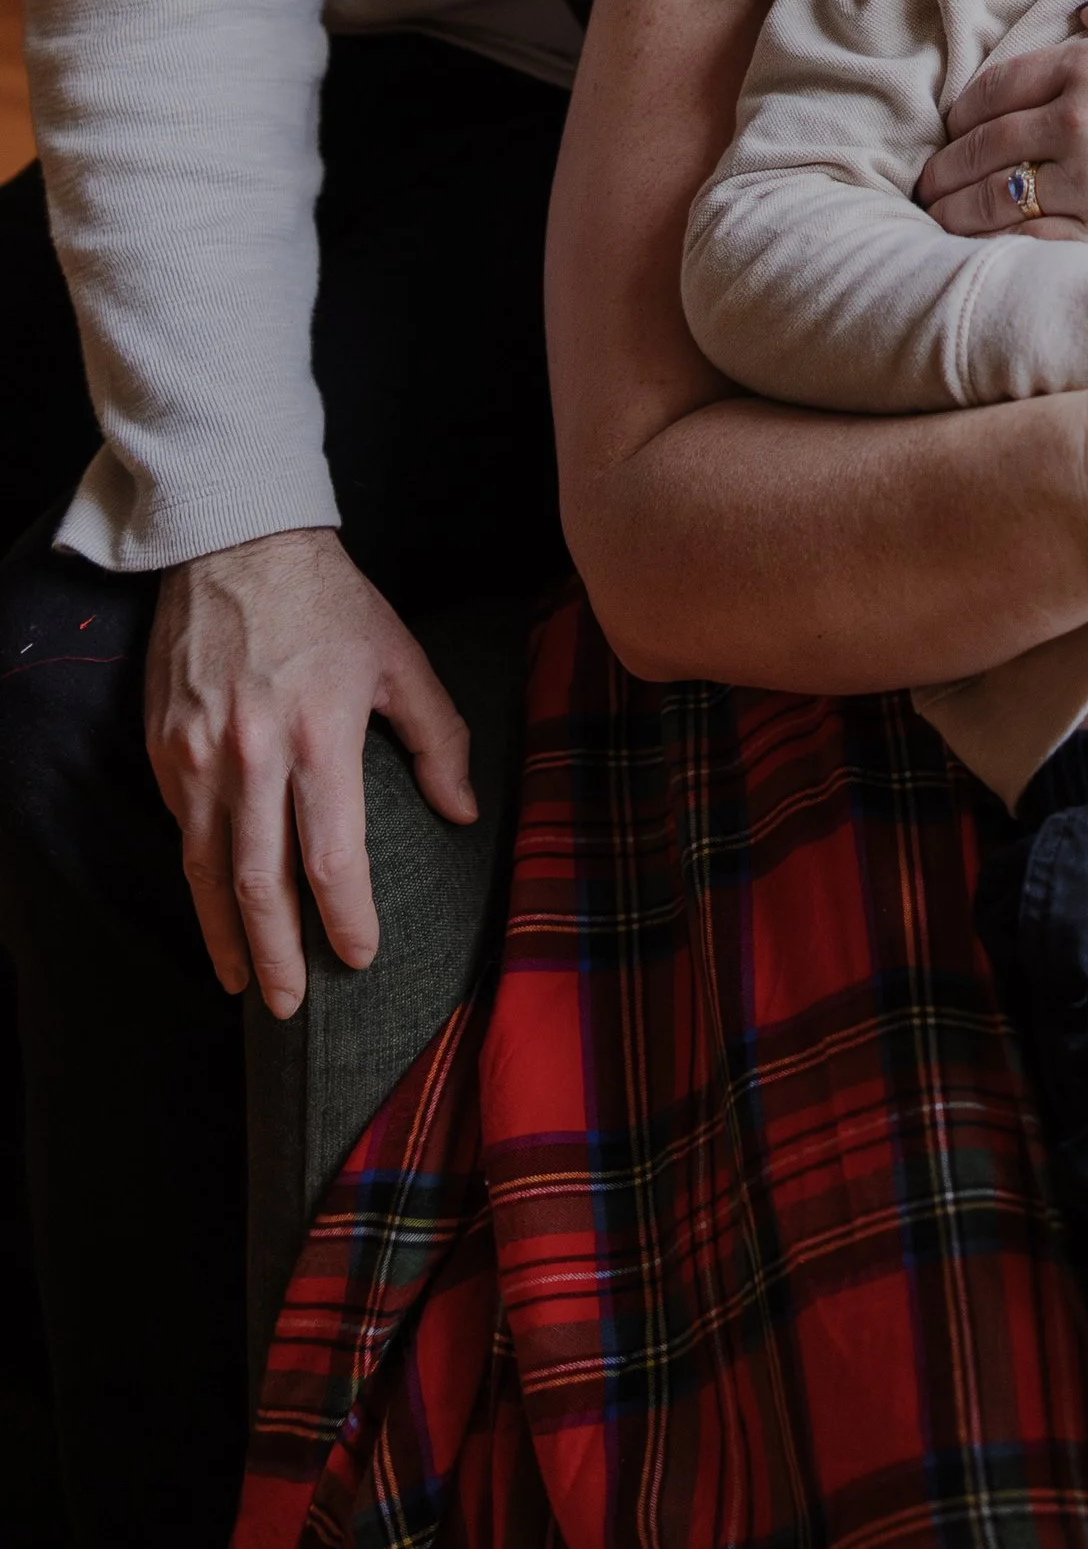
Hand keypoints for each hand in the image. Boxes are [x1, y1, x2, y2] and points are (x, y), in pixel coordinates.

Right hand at [145, 527, 475, 1018]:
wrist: (236, 544)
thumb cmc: (330, 603)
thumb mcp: (401, 658)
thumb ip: (439, 738)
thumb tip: (462, 812)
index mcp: (320, 734)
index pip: (331, 853)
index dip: (345, 915)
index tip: (359, 956)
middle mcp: (251, 753)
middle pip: (259, 880)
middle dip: (277, 951)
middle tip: (290, 1004)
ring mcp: (198, 753)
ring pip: (207, 867)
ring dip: (225, 933)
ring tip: (244, 979)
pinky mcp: (163, 746)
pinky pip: (183, 828)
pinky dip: (199, 875)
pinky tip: (217, 904)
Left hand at [921, 0, 1087, 272]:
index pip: (1000, 83)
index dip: (967, 107)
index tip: (955, 124)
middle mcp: (1079, 121)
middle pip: (983, 145)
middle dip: (947, 162)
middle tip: (930, 178)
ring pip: (992, 200)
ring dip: (954, 210)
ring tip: (941, 221)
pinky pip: (1030, 246)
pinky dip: (995, 250)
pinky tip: (983, 257)